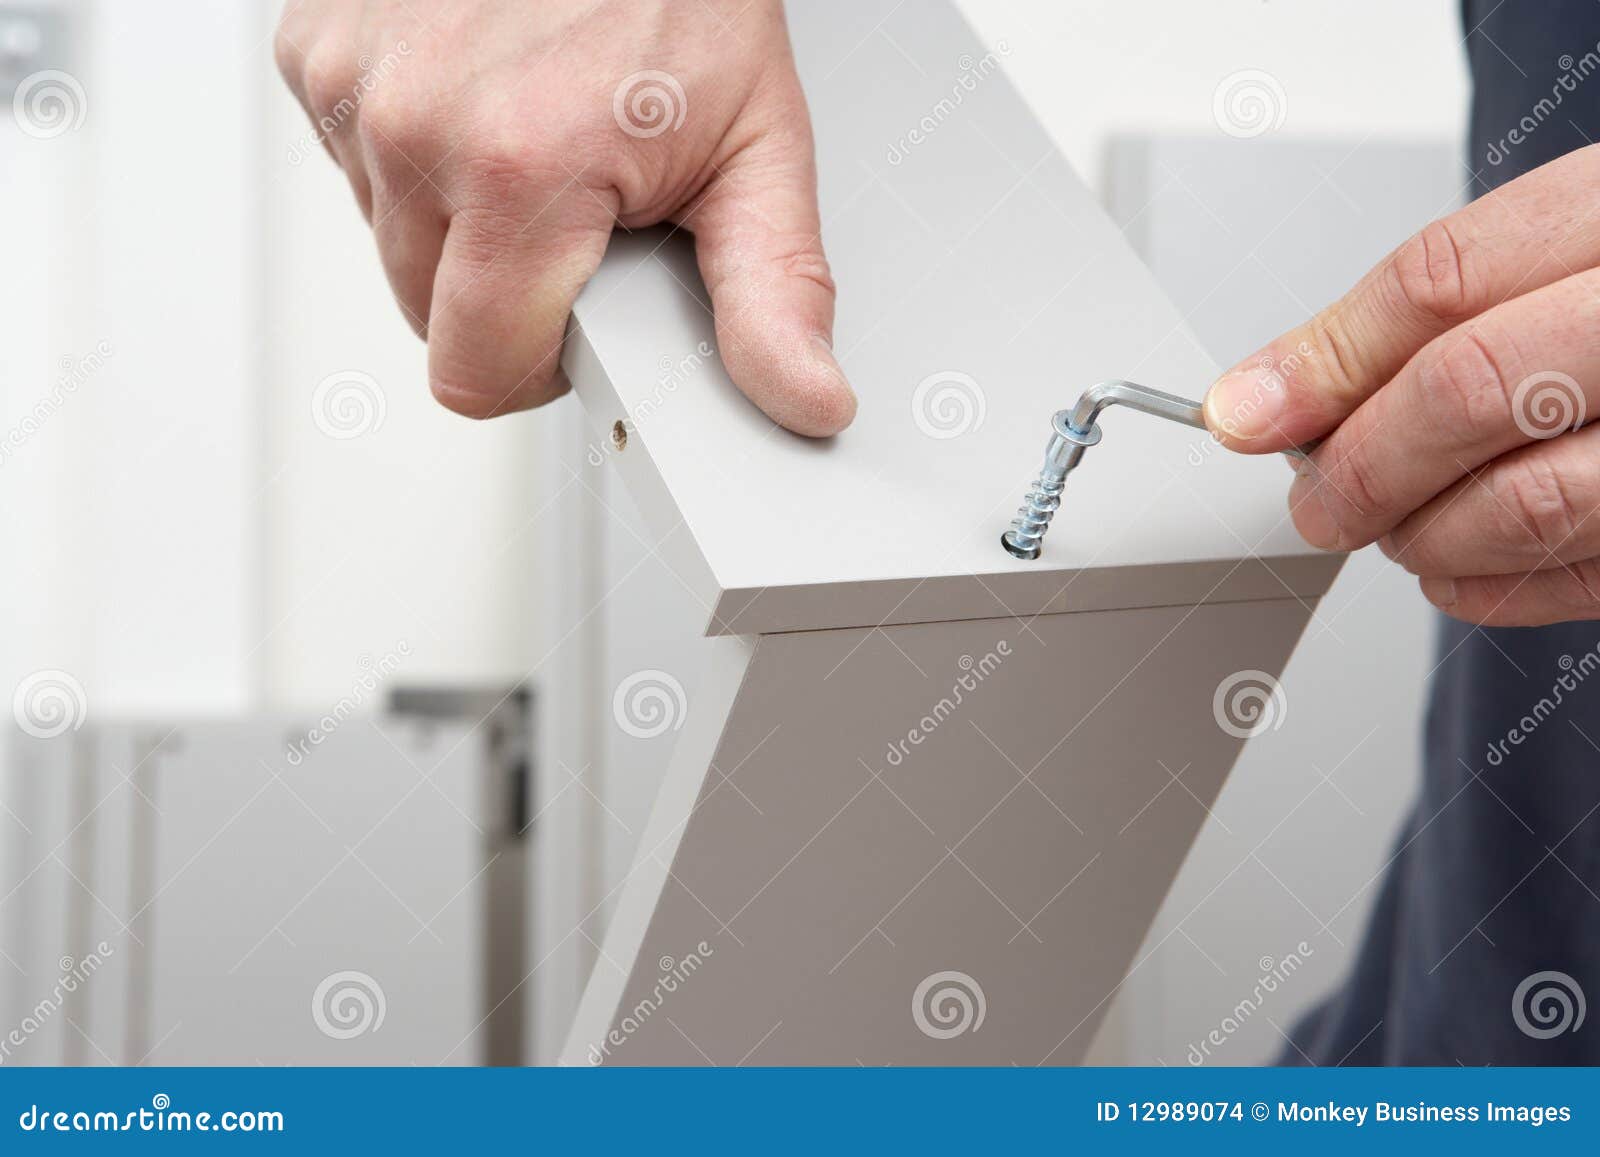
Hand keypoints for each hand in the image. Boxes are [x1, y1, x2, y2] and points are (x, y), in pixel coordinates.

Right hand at [274, 0, 854, 435]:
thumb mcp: (758, 148)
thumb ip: (772, 293)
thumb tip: (805, 398)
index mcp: (523, 169)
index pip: (476, 372)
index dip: (537, 364)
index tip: (580, 314)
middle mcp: (419, 124)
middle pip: (431, 319)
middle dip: (504, 293)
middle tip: (576, 210)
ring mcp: (354, 82)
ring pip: (392, 246)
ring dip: (458, 224)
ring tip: (535, 143)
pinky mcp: (316, 52)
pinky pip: (356, 169)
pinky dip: (416, 156)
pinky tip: (481, 103)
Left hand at [1201, 143, 1599, 626]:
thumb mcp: (1562, 249)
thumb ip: (1427, 313)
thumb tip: (1266, 397)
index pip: (1439, 281)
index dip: (1324, 361)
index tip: (1245, 416)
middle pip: (1473, 388)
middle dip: (1362, 464)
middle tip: (1313, 500)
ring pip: (1529, 500)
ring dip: (1422, 534)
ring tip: (1389, 530)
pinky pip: (1584, 577)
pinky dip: (1491, 588)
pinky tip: (1453, 569)